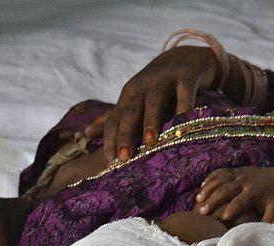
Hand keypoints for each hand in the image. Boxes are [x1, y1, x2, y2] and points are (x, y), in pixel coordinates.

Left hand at [83, 46, 217, 163]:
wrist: (187, 56)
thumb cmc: (156, 86)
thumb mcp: (133, 100)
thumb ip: (112, 118)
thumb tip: (86, 133)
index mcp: (129, 95)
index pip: (114, 119)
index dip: (110, 139)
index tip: (109, 161)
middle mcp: (143, 86)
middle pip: (131, 112)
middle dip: (126, 135)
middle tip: (124, 158)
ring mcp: (165, 79)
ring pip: (154, 100)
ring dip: (151, 120)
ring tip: (151, 142)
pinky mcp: (187, 74)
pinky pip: (185, 90)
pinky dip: (184, 104)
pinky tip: (184, 121)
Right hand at [195, 166, 273, 224]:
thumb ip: (265, 222)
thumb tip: (257, 236)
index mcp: (254, 192)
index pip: (240, 201)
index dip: (232, 210)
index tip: (222, 219)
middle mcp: (245, 181)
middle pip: (226, 190)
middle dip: (213, 200)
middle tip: (202, 212)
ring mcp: (240, 174)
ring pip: (220, 179)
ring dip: (208, 188)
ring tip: (197, 200)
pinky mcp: (237, 170)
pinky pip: (221, 172)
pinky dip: (210, 178)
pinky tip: (201, 187)